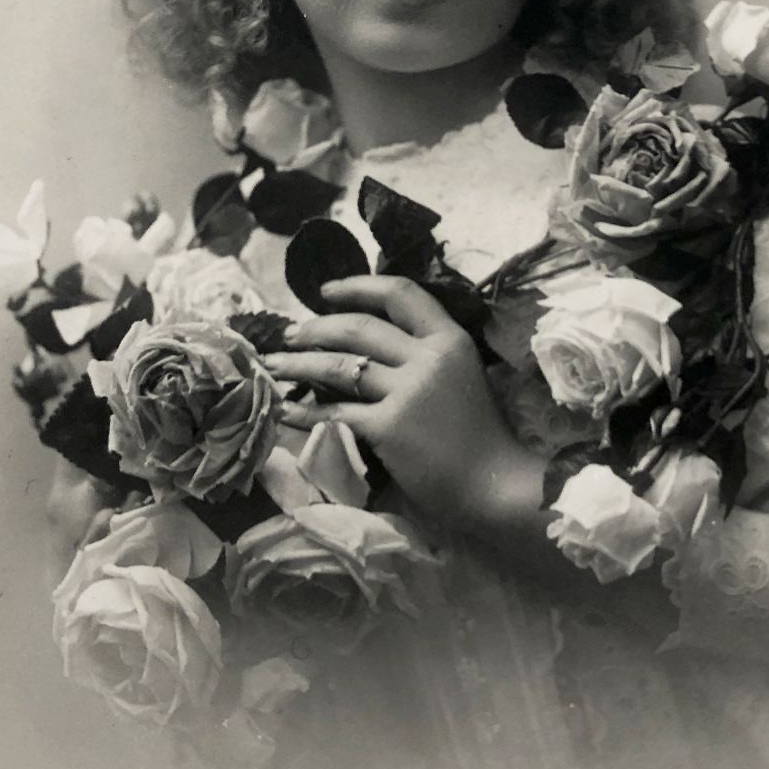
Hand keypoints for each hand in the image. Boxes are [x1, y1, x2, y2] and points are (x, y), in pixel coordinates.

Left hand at [262, 275, 535, 529]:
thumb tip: (369, 346)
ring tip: (273, 367)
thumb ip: (424, 355)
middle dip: (315, 327)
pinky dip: (306, 413)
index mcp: (449, 338)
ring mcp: (408, 392)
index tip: (325, 291)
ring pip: (339, 366)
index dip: (357, 286)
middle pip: (358, 327)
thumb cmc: (479, 434)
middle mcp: (428, 357)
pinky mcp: (390, 428)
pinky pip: (337, 413)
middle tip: (288, 335)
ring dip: (298, 364)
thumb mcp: (461, 376)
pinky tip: (286, 412)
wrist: (495, 483)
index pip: (400, 293)